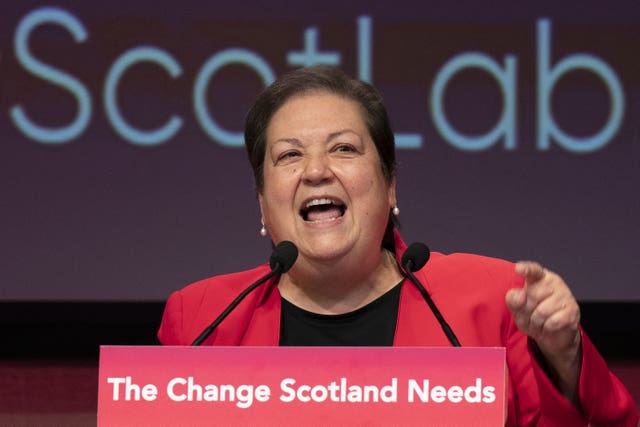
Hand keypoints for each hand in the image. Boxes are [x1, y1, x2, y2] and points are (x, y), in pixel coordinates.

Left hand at [505, 261, 581, 402]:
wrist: (553, 338)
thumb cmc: (530, 318)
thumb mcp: (517, 312)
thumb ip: (514, 302)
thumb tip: (514, 293)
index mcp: (538, 279)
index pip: (533, 270)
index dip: (527, 270)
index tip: (518, 270)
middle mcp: (552, 285)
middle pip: (531, 296)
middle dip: (525, 310)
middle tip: (529, 317)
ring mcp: (565, 297)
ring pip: (541, 310)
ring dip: (536, 321)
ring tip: (538, 323)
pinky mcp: (572, 312)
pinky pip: (553, 321)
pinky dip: (547, 327)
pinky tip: (548, 328)